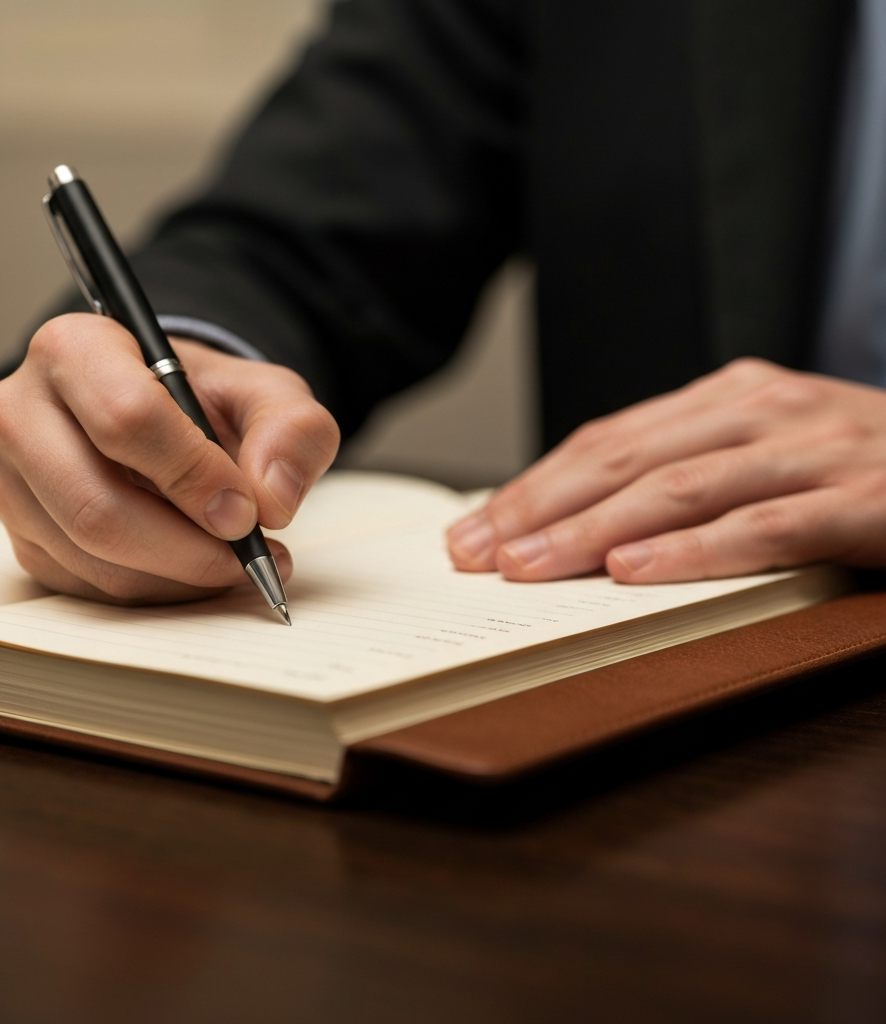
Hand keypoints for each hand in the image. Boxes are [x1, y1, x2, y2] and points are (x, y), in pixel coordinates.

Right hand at [0, 314, 339, 602]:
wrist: (158, 419)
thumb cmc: (203, 400)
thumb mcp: (264, 394)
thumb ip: (290, 430)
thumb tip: (272, 498)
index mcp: (75, 348)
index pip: (126, 419)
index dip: (195, 476)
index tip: (246, 511)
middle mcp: (20, 412)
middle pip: (97, 506)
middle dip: (188, 548)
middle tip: (248, 557)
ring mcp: (10, 480)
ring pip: (92, 557)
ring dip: (178, 578)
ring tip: (236, 565)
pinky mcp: (21, 536)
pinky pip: (87, 588)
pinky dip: (155, 593)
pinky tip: (196, 573)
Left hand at [448, 358, 885, 582]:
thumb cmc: (860, 468)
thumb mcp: (763, 455)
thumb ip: (686, 475)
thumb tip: (582, 526)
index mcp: (728, 398)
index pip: (606, 442)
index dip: (533, 486)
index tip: (474, 529)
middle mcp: (762, 410)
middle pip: (624, 462)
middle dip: (539, 510)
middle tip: (476, 554)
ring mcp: (814, 448)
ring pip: (679, 489)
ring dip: (592, 532)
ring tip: (528, 568)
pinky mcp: (867, 497)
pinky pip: (766, 527)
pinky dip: (695, 551)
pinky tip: (635, 573)